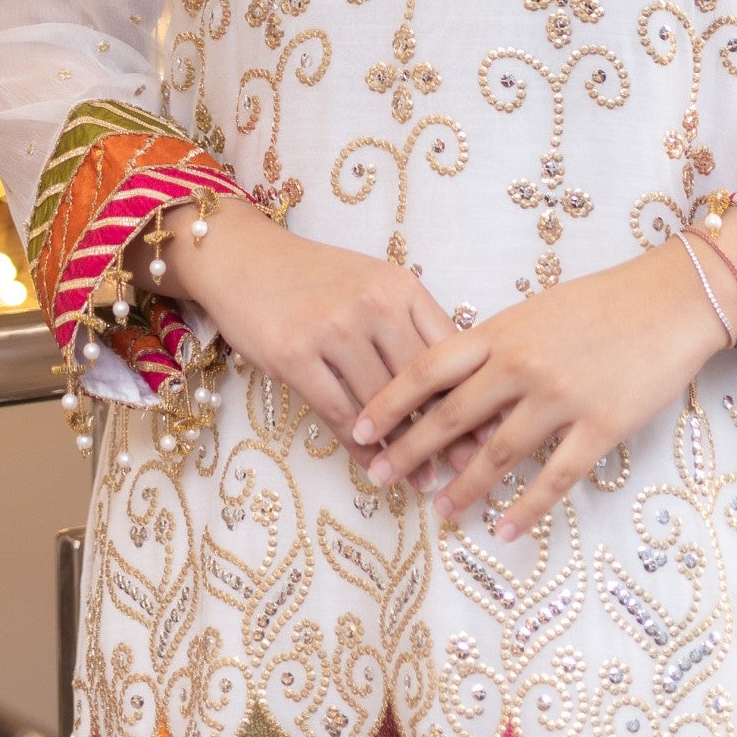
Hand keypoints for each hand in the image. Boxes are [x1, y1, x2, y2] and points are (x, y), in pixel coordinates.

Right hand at [125, 198, 469, 477]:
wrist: (245, 259)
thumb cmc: (316, 278)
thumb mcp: (372, 284)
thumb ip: (411, 323)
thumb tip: (458, 381)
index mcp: (400, 286)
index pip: (450, 347)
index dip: (473, 392)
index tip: (490, 428)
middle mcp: (372, 304)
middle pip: (421, 381)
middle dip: (446, 429)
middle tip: (466, 466)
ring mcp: (333, 330)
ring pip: (381, 404)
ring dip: (403, 447)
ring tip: (422, 476)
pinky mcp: (295, 356)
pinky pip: (338, 413)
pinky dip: (360, 446)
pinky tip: (374, 465)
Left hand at [350, 237, 728, 540]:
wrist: (671, 300)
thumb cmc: (603, 303)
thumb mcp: (537, 312)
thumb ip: (497, 345)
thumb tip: (455, 382)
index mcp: (503, 331)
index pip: (429, 367)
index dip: (390, 400)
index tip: (359, 426)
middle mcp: (523, 365)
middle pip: (452, 416)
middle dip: (410, 450)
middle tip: (379, 477)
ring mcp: (561, 397)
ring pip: (497, 453)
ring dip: (463, 487)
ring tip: (439, 510)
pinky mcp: (600, 426)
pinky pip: (555, 477)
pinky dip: (525, 508)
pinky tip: (503, 529)